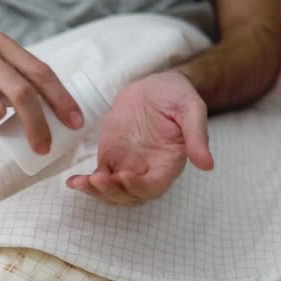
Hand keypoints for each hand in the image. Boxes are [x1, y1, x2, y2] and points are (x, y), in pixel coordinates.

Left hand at [66, 71, 213, 206]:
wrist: (156, 85)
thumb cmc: (177, 95)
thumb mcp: (191, 108)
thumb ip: (197, 135)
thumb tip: (208, 165)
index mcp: (168, 163)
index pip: (154, 186)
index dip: (139, 187)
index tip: (124, 177)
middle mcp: (148, 169)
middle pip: (130, 195)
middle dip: (113, 192)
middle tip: (98, 179)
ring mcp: (127, 165)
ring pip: (112, 191)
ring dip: (97, 192)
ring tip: (81, 183)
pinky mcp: (111, 157)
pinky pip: (98, 177)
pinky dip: (85, 183)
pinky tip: (72, 182)